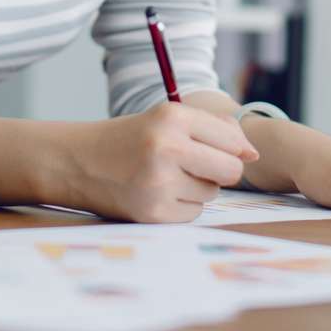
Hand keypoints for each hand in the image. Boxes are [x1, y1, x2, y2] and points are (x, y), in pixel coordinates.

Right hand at [67, 102, 259, 223]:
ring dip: (198, 188)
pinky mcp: (153, 212)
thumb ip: (213, 129)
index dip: (234, 148)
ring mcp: (159, 183)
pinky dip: (182, 205)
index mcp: (172, 117)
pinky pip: (193, 213)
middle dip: (222, 170)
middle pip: (231, 170)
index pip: (233, 139)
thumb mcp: (167, 118)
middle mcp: (166, 147)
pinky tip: (158, 193)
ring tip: (168, 176)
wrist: (78, 161)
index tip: (222, 149)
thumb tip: (252, 153)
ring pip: (212, 193)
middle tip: (198, 165)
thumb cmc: (131, 138)